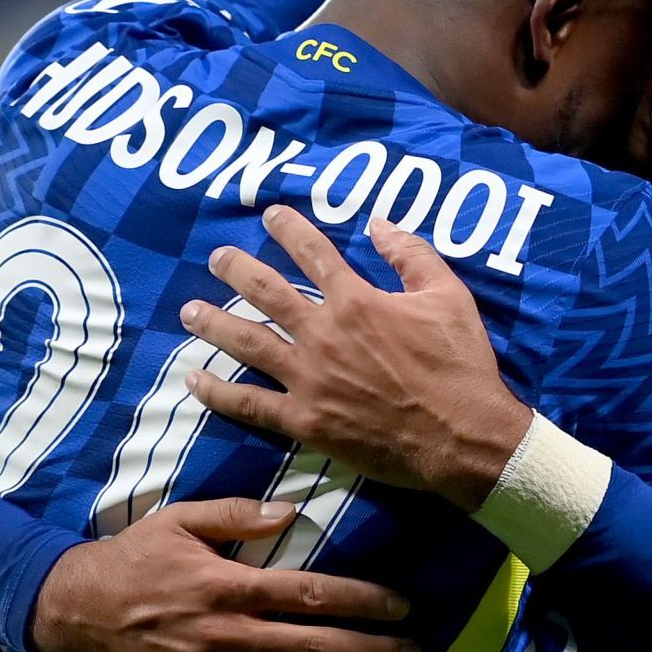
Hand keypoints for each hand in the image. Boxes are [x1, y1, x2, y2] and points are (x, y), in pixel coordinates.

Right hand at [29, 495, 419, 651]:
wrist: (71, 610)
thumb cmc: (132, 558)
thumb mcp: (180, 519)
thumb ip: (237, 513)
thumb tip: (293, 512)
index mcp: (228, 588)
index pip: (312, 595)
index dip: (363, 602)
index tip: (402, 605)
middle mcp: (226, 637)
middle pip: (312, 649)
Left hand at [178, 205, 533, 512]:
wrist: (462, 436)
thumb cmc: (460, 365)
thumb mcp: (449, 296)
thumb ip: (412, 255)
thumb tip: (380, 223)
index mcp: (357, 301)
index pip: (313, 253)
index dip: (289, 230)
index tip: (269, 215)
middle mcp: (323, 334)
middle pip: (266, 292)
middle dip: (237, 270)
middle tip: (217, 259)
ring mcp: (309, 378)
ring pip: (248, 342)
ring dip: (214, 323)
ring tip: (189, 310)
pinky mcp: (305, 420)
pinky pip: (250, 403)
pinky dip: (218, 392)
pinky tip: (195, 379)